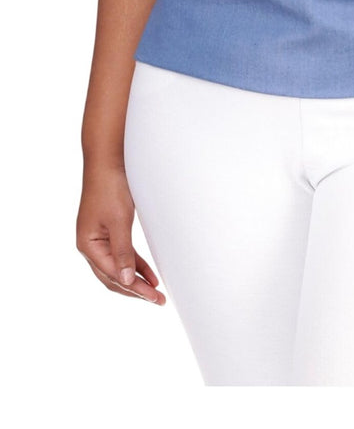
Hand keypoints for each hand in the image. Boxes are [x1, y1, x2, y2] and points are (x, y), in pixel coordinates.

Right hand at [76, 165, 165, 304]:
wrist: (108, 160)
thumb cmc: (110, 187)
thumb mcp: (119, 221)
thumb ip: (122, 252)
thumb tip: (127, 281)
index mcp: (87, 245)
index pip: (112, 275)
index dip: (134, 288)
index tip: (154, 296)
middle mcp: (90, 245)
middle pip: (113, 277)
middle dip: (136, 290)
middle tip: (158, 300)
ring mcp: (98, 238)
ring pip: (117, 267)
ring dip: (136, 279)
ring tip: (156, 291)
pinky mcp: (108, 230)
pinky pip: (121, 254)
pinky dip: (135, 264)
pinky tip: (149, 272)